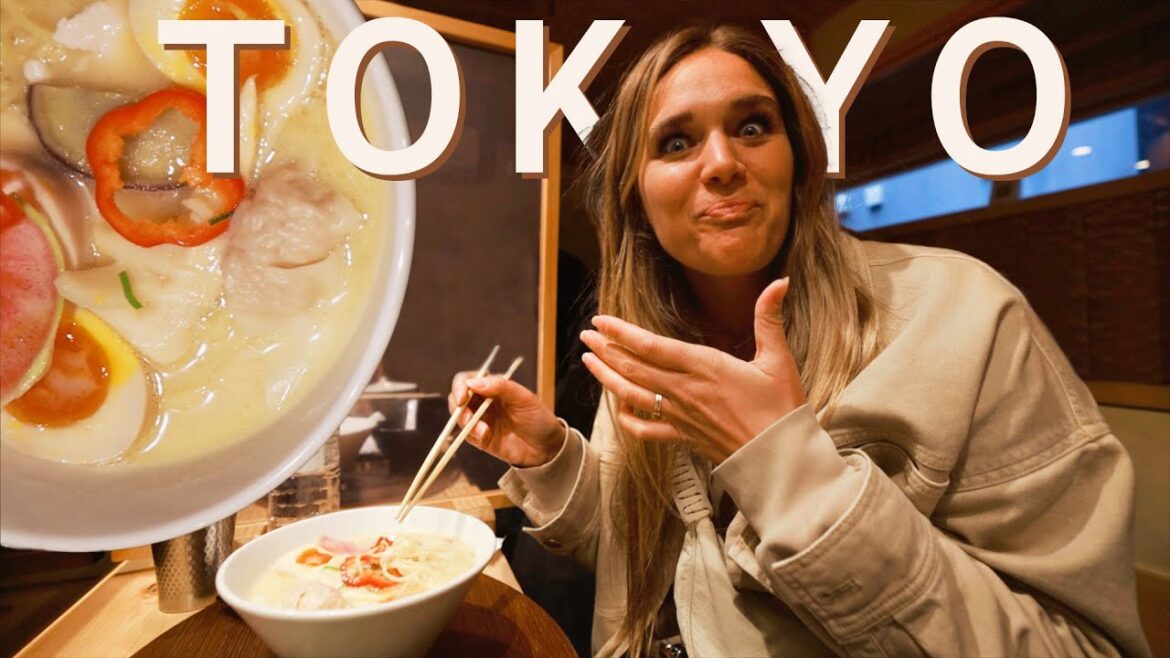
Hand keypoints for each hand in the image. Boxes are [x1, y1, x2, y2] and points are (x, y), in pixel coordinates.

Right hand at [448, 371, 564, 466]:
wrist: (547, 448)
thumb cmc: (538, 418)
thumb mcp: (524, 398)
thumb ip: (500, 387)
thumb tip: (473, 382)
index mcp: (493, 387)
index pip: (468, 380)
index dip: (460, 386)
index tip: (462, 397)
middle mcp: (484, 402)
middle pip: (457, 398)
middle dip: (458, 408)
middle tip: (468, 418)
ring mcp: (481, 420)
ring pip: (459, 417)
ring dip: (466, 423)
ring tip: (484, 432)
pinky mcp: (481, 438)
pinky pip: (467, 435)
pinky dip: (472, 436)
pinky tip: (485, 438)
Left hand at [579, 277, 804, 463]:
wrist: (779, 457)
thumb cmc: (781, 408)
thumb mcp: (778, 358)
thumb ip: (769, 318)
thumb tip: (780, 282)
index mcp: (704, 367)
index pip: (651, 345)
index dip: (621, 332)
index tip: (601, 320)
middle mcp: (685, 390)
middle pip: (633, 367)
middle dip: (605, 349)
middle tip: (586, 335)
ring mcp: (680, 416)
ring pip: (632, 395)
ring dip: (606, 376)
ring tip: (588, 361)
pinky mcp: (682, 437)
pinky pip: (645, 429)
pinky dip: (626, 417)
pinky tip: (618, 405)